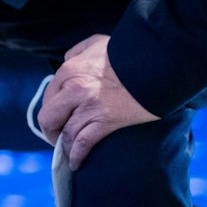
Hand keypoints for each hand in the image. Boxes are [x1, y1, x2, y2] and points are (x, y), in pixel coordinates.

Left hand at [35, 35, 158, 169]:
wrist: (157, 61)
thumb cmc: (129, 51)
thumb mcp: (97, 43)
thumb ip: (77, 51)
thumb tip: (67, 61)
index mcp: (69, 70)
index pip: (49, 97)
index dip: (51, 112)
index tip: (57, 121)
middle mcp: (73, 89)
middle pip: (49, 118)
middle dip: (50, 132)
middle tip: (57, 139)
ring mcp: (88, 106)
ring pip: (66, 134)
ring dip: (64, 148)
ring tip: (68, 155)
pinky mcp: (106, 120)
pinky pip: (83, 143)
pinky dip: (76, 156)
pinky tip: (76, 163)